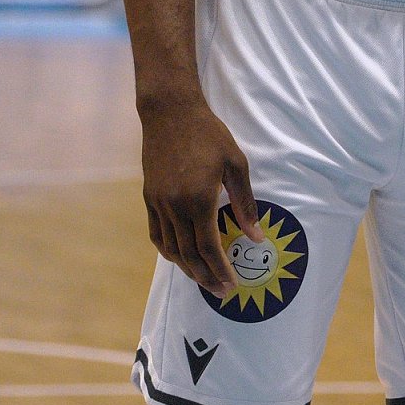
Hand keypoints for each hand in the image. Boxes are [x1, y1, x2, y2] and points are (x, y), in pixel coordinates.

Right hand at [140, 94, 262, 293]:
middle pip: (189, 255)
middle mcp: (175, 207)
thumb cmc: (208, 134)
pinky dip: (168, 251)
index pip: (209, 248)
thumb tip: (255, 236)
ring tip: (204, 279)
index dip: (221, 270)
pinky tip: (180, 256)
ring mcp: (159, 204)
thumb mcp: (235, 164)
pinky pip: (156, 234)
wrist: (170, 112)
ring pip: (171, 249)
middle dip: (206, 278)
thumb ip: (245, 203)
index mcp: (199, 200)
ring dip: (188, 268)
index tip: (232, 285)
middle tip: (221, 292)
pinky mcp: (149, 197)